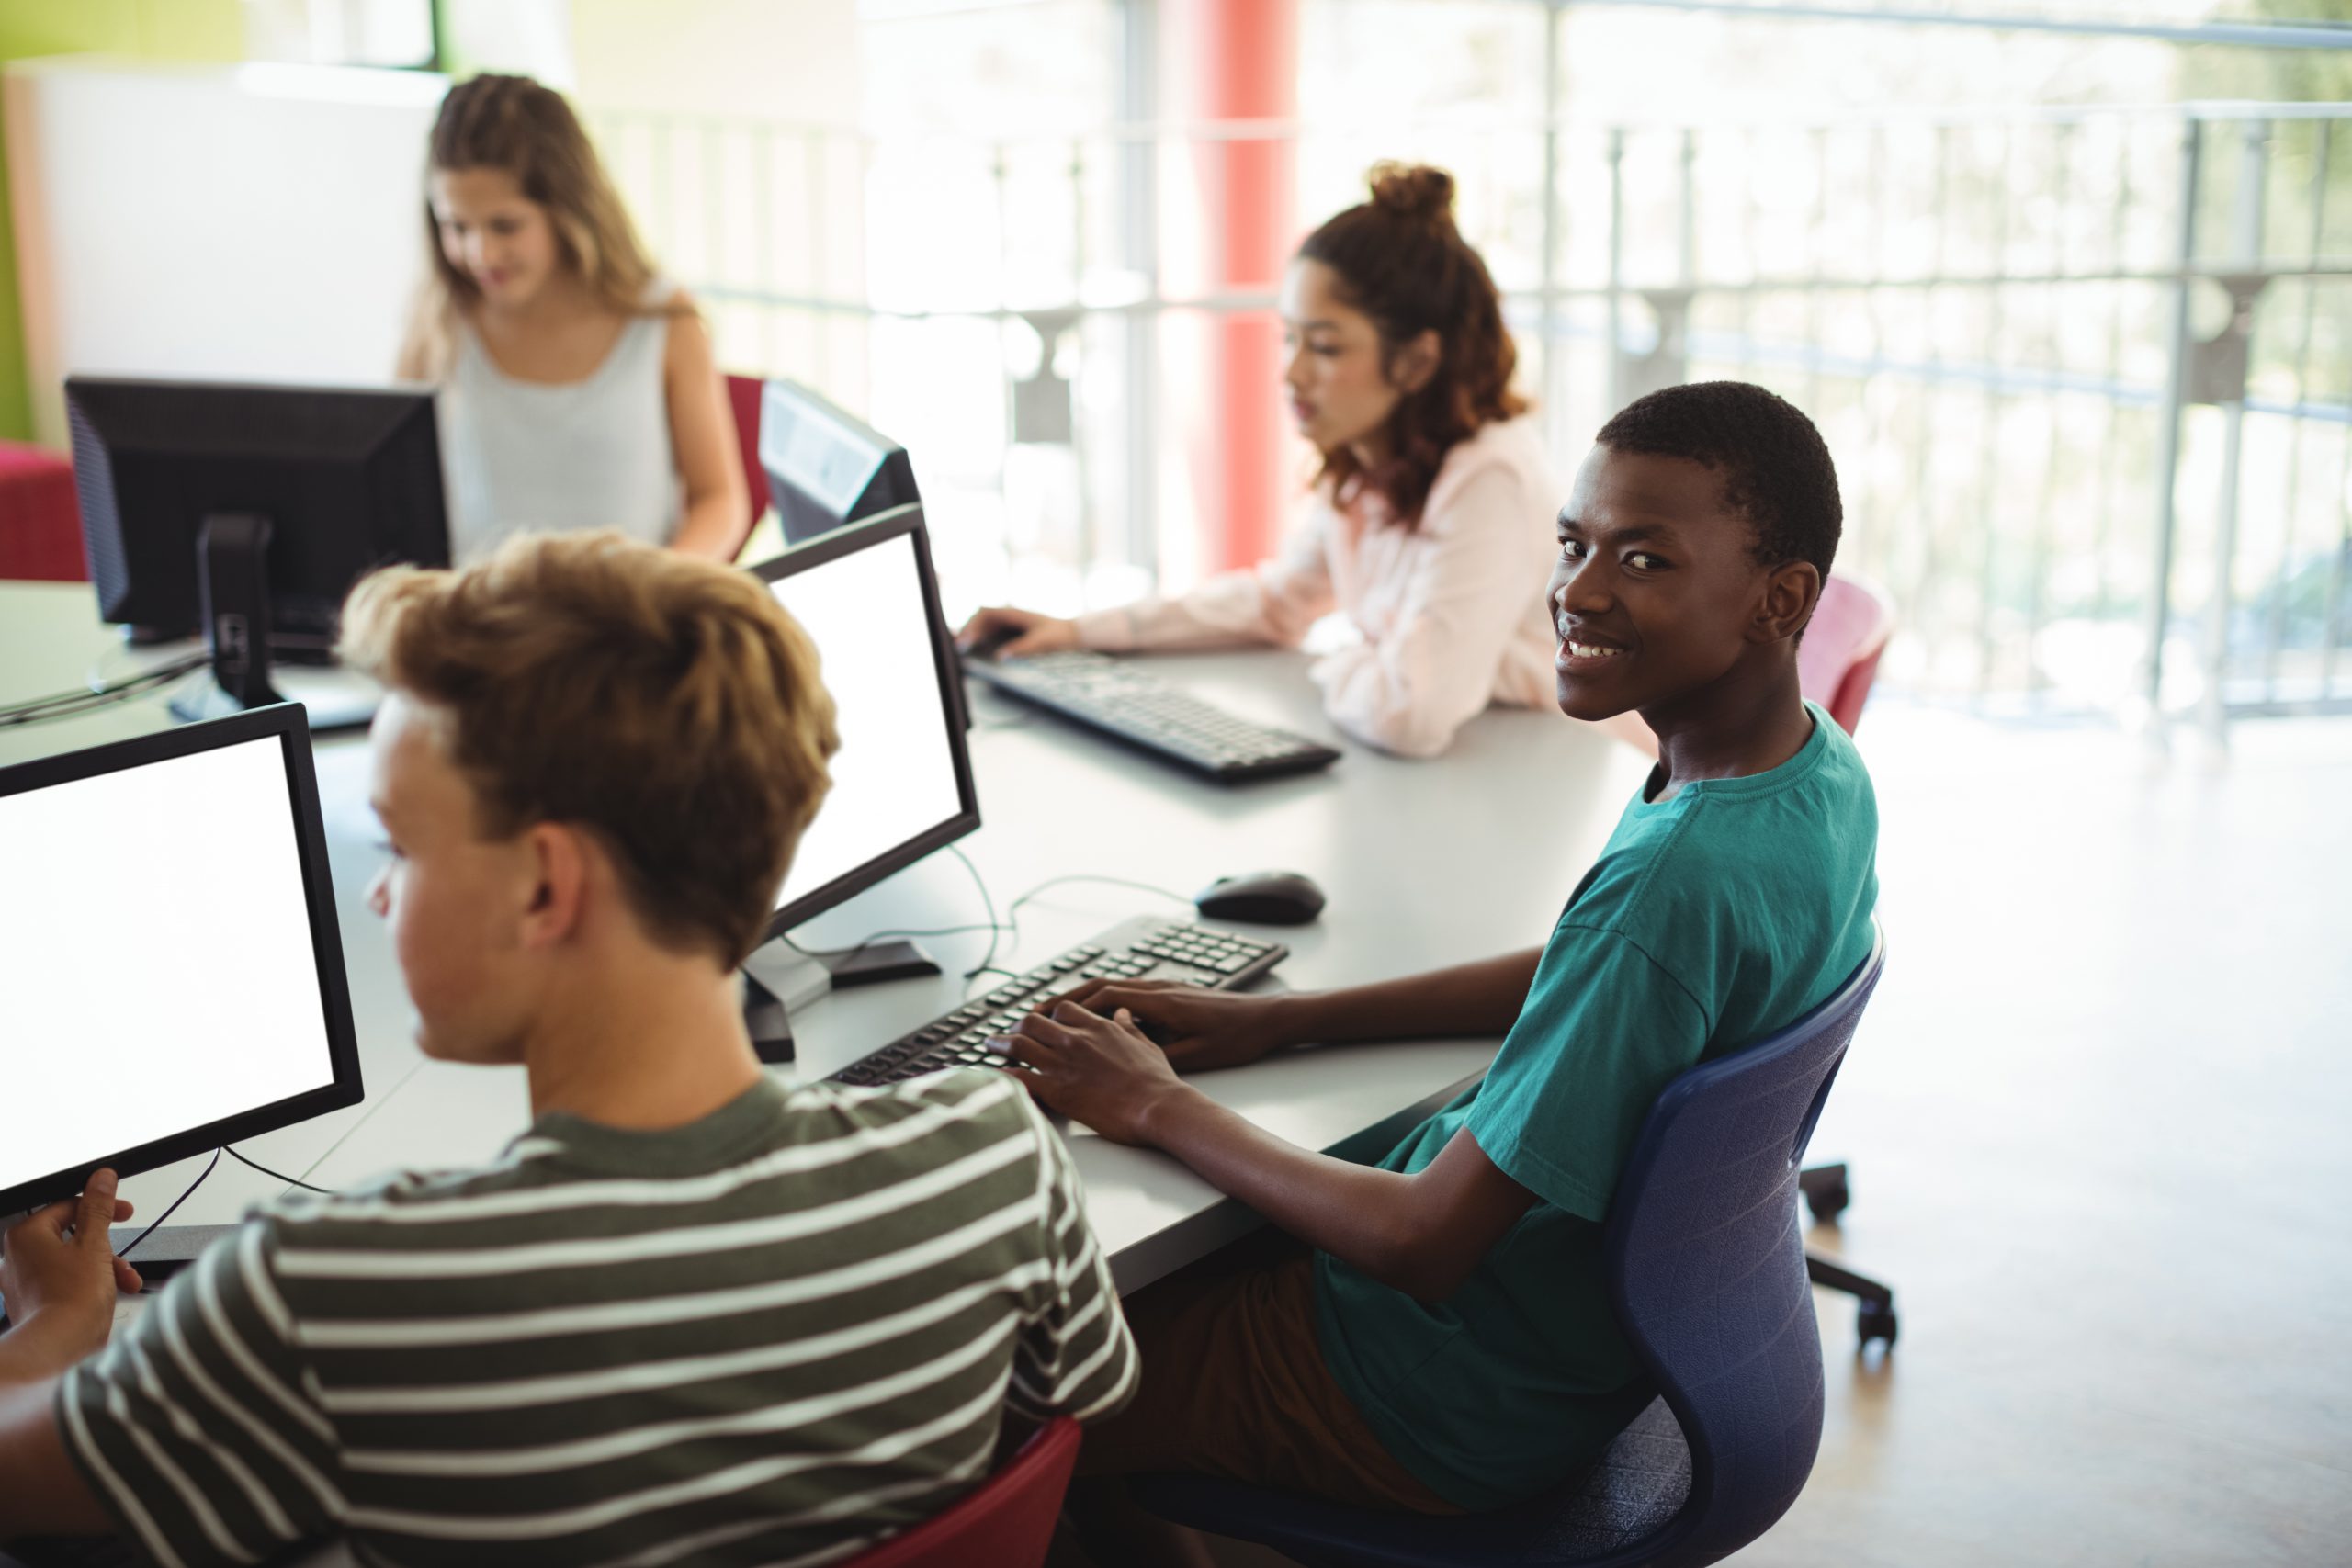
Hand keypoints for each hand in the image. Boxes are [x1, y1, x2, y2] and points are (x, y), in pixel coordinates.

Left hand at [0, 1171, 138, 1357]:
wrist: (60, 1348)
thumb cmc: (71, 1300)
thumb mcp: (95, 1244)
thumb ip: (98, 1207)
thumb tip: (100, 1179)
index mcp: (26, 1236)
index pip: (68, 1206)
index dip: (103, 1208)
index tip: (124, 1212)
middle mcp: (16, 1257)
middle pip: (70, 1235)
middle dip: (106, 1246)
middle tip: (124, 1253)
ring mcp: (22, 1282)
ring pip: (70, 1260)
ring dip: (103, 1266)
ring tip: (124, 1280)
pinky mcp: (32, 1302)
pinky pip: (63, 1281)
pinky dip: (88, 1283)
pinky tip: (110, 1293)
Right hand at [956, 606, 1080, 658]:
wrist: (1071, 634)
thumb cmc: (1058, 635)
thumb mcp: (1041, 643)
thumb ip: (1021, 648)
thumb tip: (1001, 656)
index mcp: (1013, 613)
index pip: (985, 613)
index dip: (973, 625)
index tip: (967, 640)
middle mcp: (1008, 615)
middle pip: (980, 618)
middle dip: (968, 630)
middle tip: (960, 647)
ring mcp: (1009, 622)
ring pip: (984, 625)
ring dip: (973, 634)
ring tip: (963, 649)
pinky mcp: (1011, 630)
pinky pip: (991, 632)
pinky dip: (981, 639)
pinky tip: (976, 649)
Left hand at [993, 1001, 1192, 1145]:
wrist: (1158, 1106)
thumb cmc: (1156, 1080)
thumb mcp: (1145, 1044)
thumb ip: (1129, 1027)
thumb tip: (1122, 1014)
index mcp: (1098, 1027)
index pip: (1062, 1010)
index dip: (1048, 1016)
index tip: (1041, 1023)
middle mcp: (1076, 1040)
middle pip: (1033, 1022)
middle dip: (1017, 1026)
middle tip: (1009, 1034)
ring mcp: (1063, 1065)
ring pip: (1018, 1045)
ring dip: (1000, 1044)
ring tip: (990, 1045)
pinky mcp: (1056, 1091)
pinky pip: (1018, 1077)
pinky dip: (1003, 1075)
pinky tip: (994, 1076)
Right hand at [1045, 979, 1293, 1072]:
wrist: (1266, 1018)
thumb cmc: (1236, 1037)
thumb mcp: (1197, 1054)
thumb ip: (1160, 1053)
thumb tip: (1124, 1059)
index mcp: (1162, 1002)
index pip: (1106, 997)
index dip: (1072, 1007)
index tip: (1046, 1018)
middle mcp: (1159, 989)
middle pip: (1102, 985)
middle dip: (1067, 997)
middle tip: (1036, 1011)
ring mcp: (1165, 988)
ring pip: (1114, 987)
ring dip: (1084, 998)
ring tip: (1057, 1013)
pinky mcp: (1172, 993)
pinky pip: (1129, 993)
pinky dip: (1105, 1002)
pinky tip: (1096, 1018)